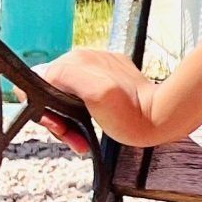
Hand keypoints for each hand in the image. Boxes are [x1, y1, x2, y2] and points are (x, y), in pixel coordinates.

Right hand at [33, 49, 167, 152]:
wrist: (160, 118)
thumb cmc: (130, 113)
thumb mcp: (95, 93)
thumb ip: (64, 76)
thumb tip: (41, 74)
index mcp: (77, 61)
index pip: (40, 82)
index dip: (44, 109)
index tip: (59, 126)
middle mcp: (84, 62)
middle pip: (52, 93)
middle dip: (58, 119)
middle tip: (72, 137)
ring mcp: (96, 72)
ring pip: (65, 100)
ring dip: (69, 123)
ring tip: (80, 139)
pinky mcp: (107, 83)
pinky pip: (81, 101)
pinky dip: (81, 118)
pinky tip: (88, 131)